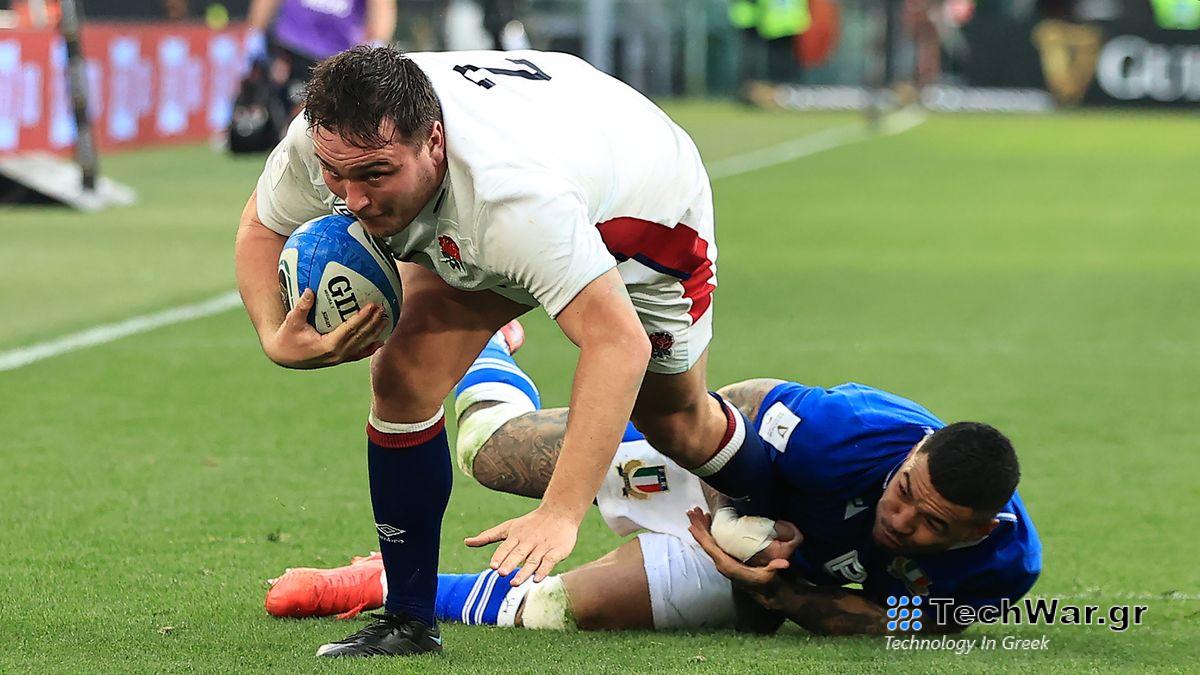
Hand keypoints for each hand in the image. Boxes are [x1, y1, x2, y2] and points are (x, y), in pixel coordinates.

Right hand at [262, 289, 386, 368]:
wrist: (284, 356)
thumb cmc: (287, 337)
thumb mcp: (291, 321)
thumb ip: (301, 307)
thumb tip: (309, 290)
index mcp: (327, 345)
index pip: (350, 330)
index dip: (362, 318)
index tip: (372, 306)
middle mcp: (337, 354)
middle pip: (360, 337)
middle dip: (373, 323)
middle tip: (383, 308)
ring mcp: (339, 359)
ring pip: (362, 346)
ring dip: (375, 332)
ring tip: (386, 319)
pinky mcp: (339, 360)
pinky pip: (358, 354)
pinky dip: (369, 348)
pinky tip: (380, 341)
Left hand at [465, 505, 579, 585]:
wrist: (559, 512)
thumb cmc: (530, 523)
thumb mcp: (508, 527)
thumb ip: (488, 536)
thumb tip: (466, 542)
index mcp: (516, 535)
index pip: (506, 547)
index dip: (499, 556)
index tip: (492, 566)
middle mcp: (528, 541)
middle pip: (518, 554)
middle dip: (509, 563)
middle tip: (501, 573)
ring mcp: (543, 547)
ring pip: (532, 561)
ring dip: (524, 572)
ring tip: (515, 583)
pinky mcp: (557, 551)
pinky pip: (549, 562)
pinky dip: (543, 570)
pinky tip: (536, 579)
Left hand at [688, 507, 789, 592]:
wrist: (766, 591)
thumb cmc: (765, 583)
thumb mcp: (770, 576)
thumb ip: (774, 569)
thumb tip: (783, 563)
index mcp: (727, 566)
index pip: (711, 549)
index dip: (701, 537)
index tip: (692, 526)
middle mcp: (721, 562)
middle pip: (705, 542)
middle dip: (698, 526)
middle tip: (691, 512)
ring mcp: (722, 559)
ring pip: (708, 541)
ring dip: (702, 526)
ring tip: (696, 512)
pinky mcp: (726, 557)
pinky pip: (713, 542)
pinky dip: (709, 531)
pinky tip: (708, 521)